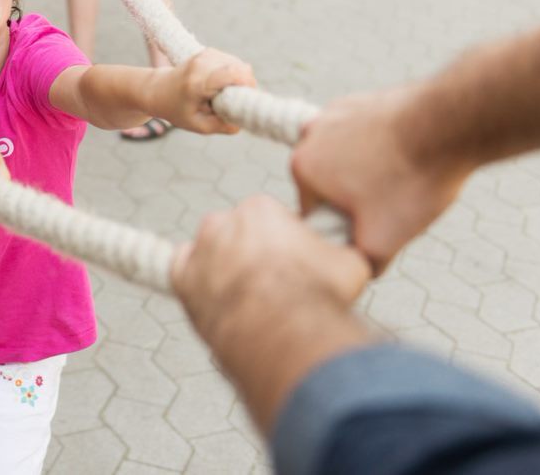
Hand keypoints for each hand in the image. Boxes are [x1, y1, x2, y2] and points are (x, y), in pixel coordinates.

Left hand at [159, 48, 255, 133]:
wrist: (157, 90)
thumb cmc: (176, 109)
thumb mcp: (198, 125)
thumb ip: (222, 125)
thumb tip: (244, 122)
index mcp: (198, 82)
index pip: (233, 73)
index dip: (248, 85)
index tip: (248, 99)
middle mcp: (201, 63)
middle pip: (240, 68)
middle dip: (245, 85)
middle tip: (235, 101)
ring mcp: (205, 54)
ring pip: (239, 64)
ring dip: (239, 79)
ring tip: (225, 93)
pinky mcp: (208, 51)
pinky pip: (232, 61)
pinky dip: (233, 73)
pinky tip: (222, 85)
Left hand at [171, 196, 372, 429]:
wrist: (280, 331)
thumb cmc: (317, 295)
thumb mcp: (351, 263)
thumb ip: (345, 248)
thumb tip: (357, 249)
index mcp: (261, 208)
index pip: (270, 219)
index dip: (286, 243)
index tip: (295, 266)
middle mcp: (223, 220)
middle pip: (240, 234)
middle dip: (254, 254)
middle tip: (272, 285)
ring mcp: (200, 248)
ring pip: (213, 251)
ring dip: (226, 268)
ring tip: (250, 299)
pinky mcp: (182, 277)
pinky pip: (184, 269)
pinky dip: (196, 280)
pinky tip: (215, 295)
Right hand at [290, 86, 471, 274]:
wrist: (451, 125)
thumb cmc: (413, 181)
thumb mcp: (384, 242)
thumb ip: (360, 264)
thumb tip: (356, 269)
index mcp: (302, 168)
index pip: (314, 213)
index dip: (346, 226)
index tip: (377, 224)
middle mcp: (309, 134)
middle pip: (329, 183)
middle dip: (355, 197)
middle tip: (393, 203)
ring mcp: (335, 112)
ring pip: (346, 159)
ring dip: (369, 172)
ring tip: (405, 179)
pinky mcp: (361, 100)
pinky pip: (364, 135)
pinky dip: (382, 148)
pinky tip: (410, 156)